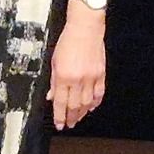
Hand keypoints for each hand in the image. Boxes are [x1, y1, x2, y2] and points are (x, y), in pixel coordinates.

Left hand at [50, 9, 105, 129]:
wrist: (85, 28)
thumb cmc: (68, 41)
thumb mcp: (54, 61)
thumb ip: (53, 81)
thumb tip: (52, 96)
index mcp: (63, 76)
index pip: (60, 103)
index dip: (59, 117)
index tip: (59, 124)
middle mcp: (78, 79)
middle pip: (74, 106)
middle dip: (71, 118)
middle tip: (69, 124)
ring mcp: (91, 78)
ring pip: (87, 103)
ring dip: (82, 113)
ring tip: (78, 118)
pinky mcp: (101, 74)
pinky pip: (99, 93)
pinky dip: (95, 102)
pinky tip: (91, 107)